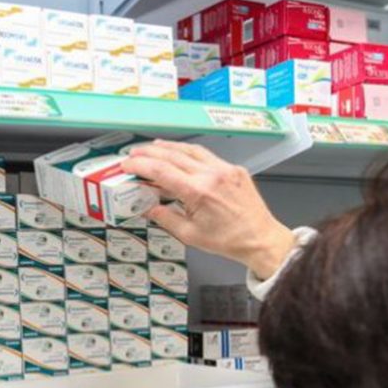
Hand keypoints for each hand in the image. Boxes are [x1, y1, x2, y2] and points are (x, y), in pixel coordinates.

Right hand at [122, 140, 296, 279]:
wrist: (260, 239)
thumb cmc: (229, 240)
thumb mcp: (189, 234)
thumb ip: (164, 217)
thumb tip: (147, 207)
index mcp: (198, 192)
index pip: (161, 171)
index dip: (140, 165)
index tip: (127, 165)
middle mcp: (211, 175)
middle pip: (172, 155)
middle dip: (149, 153)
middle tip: (134, 154)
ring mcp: (224, 169)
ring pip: (190, 150)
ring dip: (168, 147)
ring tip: (152, 147)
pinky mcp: (234, 169)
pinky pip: (207, 155)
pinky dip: (189, 152)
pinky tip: (180, 154)